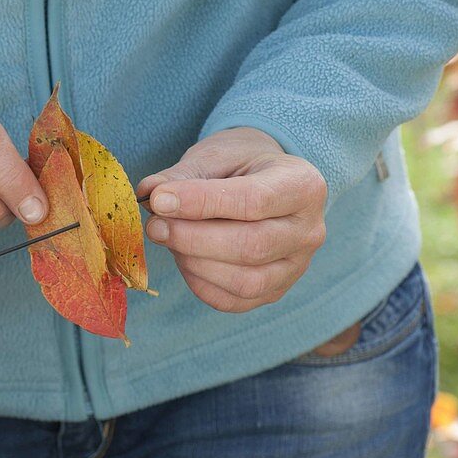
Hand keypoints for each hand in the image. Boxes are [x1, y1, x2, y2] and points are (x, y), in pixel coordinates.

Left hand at [136, 128, 326, 312]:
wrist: (265, 183)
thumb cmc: (240, 166)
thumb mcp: (216, 157)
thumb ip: (182, 175)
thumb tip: (148, 194)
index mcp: (304, 186)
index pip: (253, 201)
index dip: (201, 203)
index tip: (160, 200)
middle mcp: (309, 231)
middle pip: (251, 246)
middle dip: (193, 238)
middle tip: (155, 225)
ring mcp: (295, 267)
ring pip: (244, 281)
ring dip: (194, 263)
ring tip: (169, 239)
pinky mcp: (274, 291)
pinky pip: (233, 301)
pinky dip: (199, 283)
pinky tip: (183, 259)